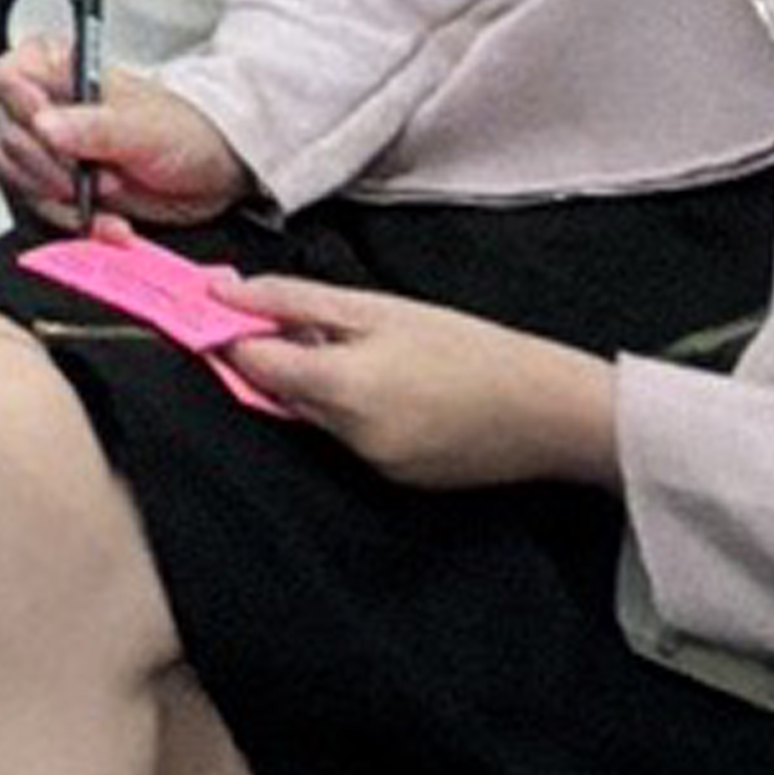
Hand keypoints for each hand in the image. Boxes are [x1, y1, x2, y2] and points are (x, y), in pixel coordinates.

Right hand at [0, 44, 245, 227]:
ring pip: (18, 176)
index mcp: (57, 71)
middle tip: (89, 174)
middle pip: (7, 135)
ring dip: (59, 198)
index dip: (19, 106)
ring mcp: (49, 150)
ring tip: (104, 198)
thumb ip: (93, 125)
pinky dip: (73, 221)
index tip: (47, 131)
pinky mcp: (59, 187)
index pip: (6, 80)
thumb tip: (45, 125)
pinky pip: (43, 208)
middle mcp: (44, 109)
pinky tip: (106, 222)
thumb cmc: (184, 130)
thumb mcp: (143, 125)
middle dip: (48, 164)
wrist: (212, 171)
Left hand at [224, 280, 620, 488]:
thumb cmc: (470, 348)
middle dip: (279, 357)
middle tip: (311, 323)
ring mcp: (371, 465)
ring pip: (312, 416)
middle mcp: (347, 437)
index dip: (232, 335)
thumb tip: (222, 295)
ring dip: (318, 383)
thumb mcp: (377, 309)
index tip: (227, 312)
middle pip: (278, 392)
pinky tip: (394, 387)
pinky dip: (352, 410)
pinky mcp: (394, 480)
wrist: (551, 411)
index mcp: (340, 389)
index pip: (250, 365)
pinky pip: (349, 438)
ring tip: (371, 354)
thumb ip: (292, 301)